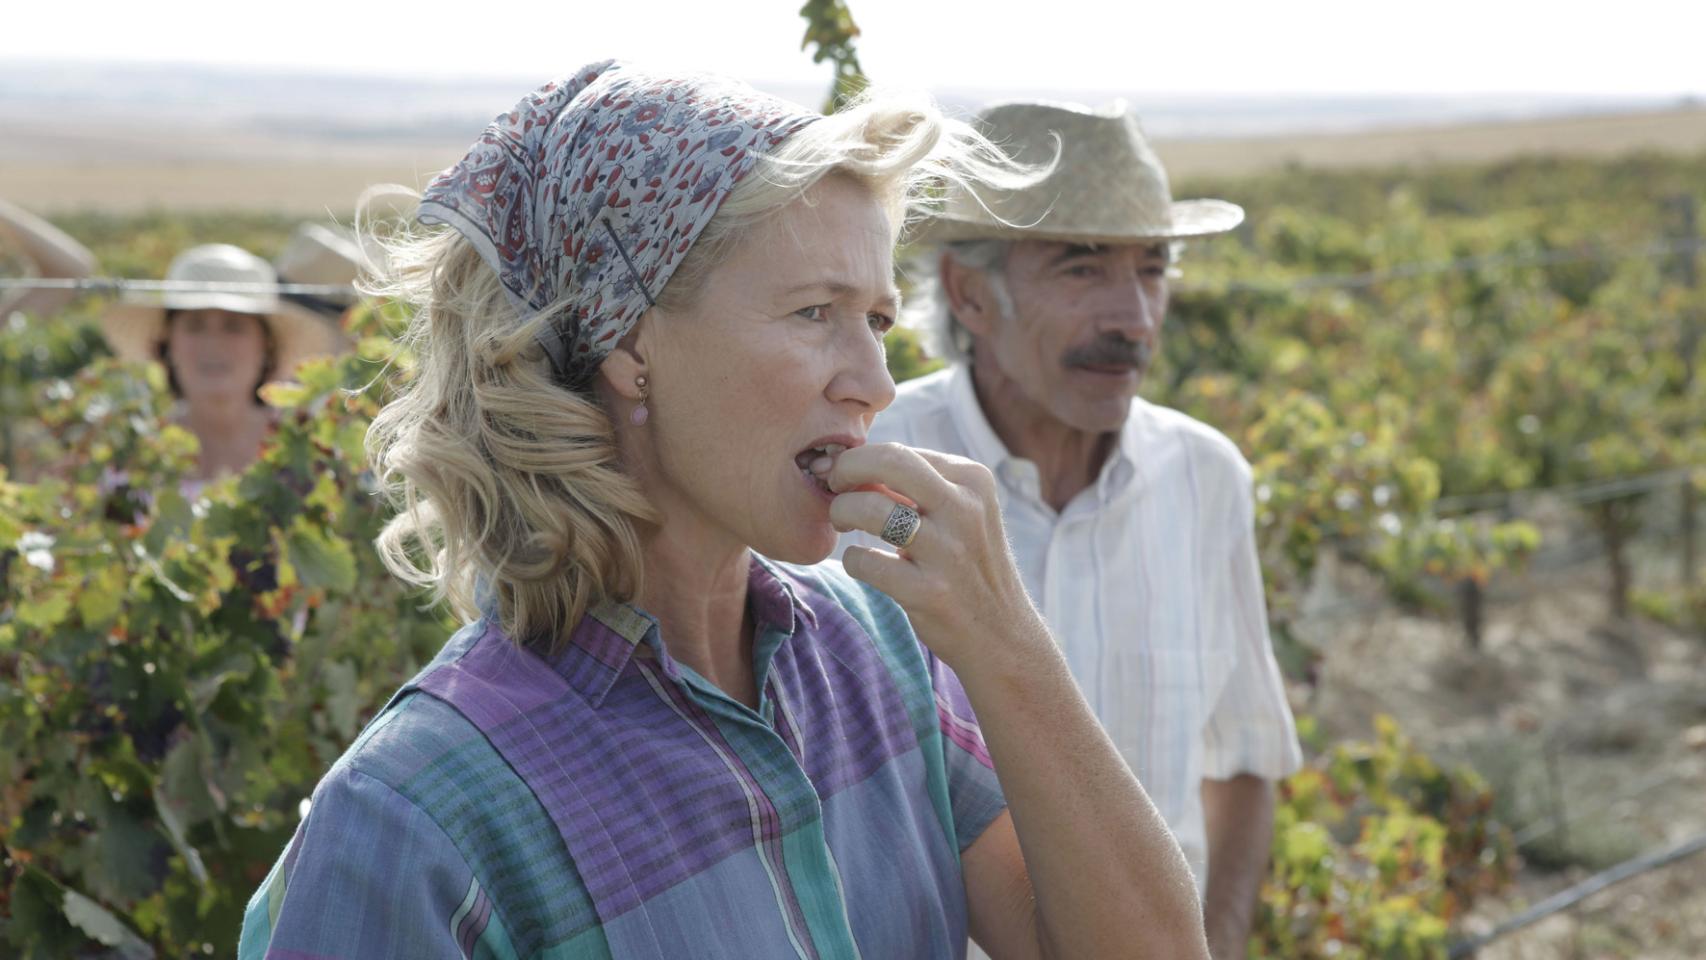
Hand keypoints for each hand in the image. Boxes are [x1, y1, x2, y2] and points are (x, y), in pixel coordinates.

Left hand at [826, 442, 1044, 670]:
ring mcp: (949, 551)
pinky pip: (866, 561)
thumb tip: (846, 463)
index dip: (861, 460)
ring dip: (842, 512)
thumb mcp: (961, 513)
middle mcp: (965, 509)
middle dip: (846, 468)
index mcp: (973, 480)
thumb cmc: (967, 565)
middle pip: (888, 461)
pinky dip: (854, 560)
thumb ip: (916, 486)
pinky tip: (864, 563)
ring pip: (870, 509)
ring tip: (843, 523)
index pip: (900, 451)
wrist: (1002, 634)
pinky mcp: (930, 591)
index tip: (845, 476)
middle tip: (833, 486)